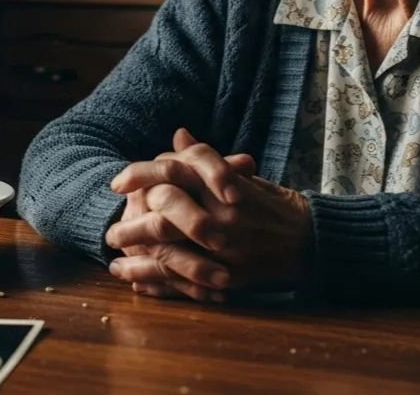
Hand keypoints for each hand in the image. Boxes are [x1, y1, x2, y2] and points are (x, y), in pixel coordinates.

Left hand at [109, 131, 311, 290]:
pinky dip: (158, 284)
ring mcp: (226, 248)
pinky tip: (138, 283)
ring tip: (115, 264)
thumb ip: (205, 161)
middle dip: (131, 224)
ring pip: (169, 253)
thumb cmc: (272, 205)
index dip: (141, 174)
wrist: (310, 240)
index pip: (173, 170)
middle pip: (165, 214)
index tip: (117, 183)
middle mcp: (222, 214)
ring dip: (137, 260)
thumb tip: (177, 135)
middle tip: (109, 232)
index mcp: (223, 184)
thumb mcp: (242, 175)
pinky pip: (185, 284)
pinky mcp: (229, 277)